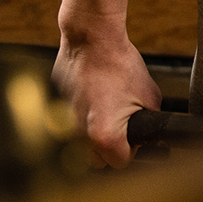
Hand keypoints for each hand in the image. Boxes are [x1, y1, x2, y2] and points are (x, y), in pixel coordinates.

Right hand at [52, 32, 162, 168]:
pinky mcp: (52, 110)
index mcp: (105, 137)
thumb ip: (150, 123)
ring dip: (91, 137)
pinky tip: (88, 101)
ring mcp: (62, 124)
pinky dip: (76, 120)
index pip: (121, 162)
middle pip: (97, 161)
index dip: (131, 149)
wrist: (91, 39)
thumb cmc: (119, 64)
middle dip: (109, 147)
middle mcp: (79, 136)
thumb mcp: (149, 97)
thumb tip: (150, 136)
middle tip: (117, 125)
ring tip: (102, 112)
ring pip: (79, 147)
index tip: (131, 136)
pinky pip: (66, 126)